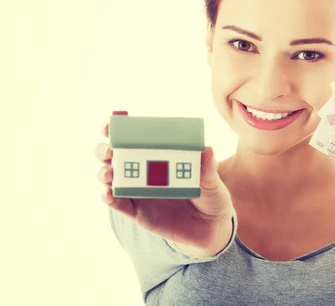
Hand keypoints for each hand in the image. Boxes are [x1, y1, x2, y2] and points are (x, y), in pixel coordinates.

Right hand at [96, 122, 234, 254]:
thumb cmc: (211, 196)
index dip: (118, 130)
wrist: (212, 227)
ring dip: (104, 173)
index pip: (134, 140)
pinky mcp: (138, 213)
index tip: (111, 124)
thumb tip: (207, 149)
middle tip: (109, 150)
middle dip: (105, 150)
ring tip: (109, 173)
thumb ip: (207, 167)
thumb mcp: (211, 181)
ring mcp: (139, 192)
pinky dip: (109, 198)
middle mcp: (144, 172)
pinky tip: (108, 193)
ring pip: (111, 179)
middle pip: (114, 157)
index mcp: (159, 157)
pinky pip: (118, 205)